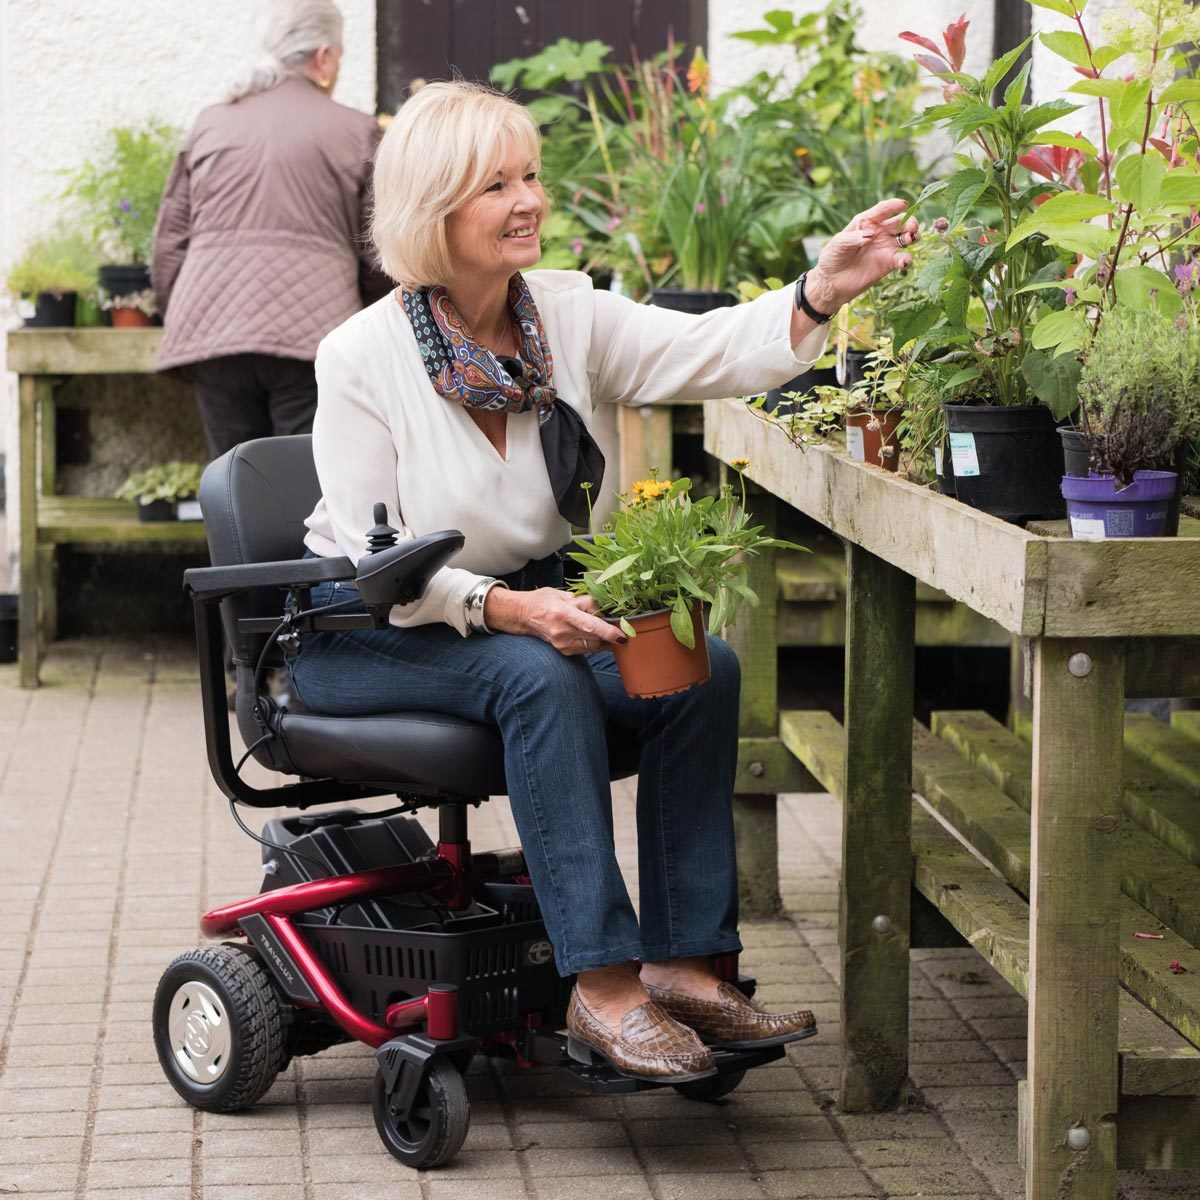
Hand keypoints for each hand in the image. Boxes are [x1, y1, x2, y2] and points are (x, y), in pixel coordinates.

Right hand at [484, 587, 626, 654]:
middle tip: (622, 625)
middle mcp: (562, 631)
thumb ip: (585, 601)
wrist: (523, 615)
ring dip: (604, 638)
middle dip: (611, 632)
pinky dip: (595, 642)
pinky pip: (587, 649)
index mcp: (563, 613)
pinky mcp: (564, 651)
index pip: (589, 625)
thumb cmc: (544, 601)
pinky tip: (595, 634)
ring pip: (593, 645)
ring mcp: (562, 644)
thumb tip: (605, 607)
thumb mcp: (564, 595)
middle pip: (595, 637)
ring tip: (608, 628)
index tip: (622, 635)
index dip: (608, 631)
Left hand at [807, 198, 920, 312]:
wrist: (831, 282)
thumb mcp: (838, 243)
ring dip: (913, 236)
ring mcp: (886, 247)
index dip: (894, 205)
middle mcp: (880, 232)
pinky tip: (904, 262)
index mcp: (867, 221)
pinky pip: (903, 259)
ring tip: (909, 240)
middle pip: (901, 222)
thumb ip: (854, 237)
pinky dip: (907, 259)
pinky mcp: (888, 264)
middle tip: (911, 228)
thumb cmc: (832, 257)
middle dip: (910, 222)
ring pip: (907, 237)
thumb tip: (870, 236)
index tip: (903, 204)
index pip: (884, 209)